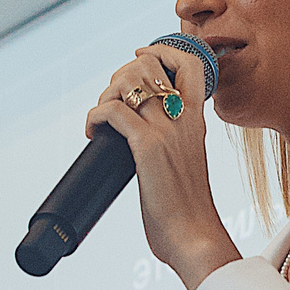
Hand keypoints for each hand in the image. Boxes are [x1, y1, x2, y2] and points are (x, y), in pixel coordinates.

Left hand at [87, 42, 240, 289]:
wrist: (195, 238)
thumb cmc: (189, 212)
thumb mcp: (188, 164)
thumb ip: (174, 146)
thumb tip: (144, 145)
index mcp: (197, 121)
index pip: (190, 63)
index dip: (161, 51)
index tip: (139, 59)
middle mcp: (184, 119)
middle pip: (150, 63)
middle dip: (121, 73)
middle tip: (111, 101)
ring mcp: (166, 132)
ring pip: (130, 81)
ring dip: (106, 93)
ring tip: (101, 118)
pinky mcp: (147, 148)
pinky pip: (114, 112)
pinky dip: (95, 116)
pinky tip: (92, 133)